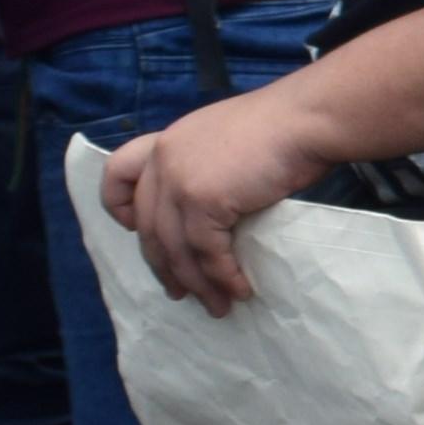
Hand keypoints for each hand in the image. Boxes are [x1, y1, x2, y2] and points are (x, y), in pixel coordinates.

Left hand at [102, 81, 334, 313]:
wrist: (305, 119)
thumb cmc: (282, 126)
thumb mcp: (227, 138)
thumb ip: (207, 165)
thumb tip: (217, 205)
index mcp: (168, 142)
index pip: (118, 174)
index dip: (121, 208)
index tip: (137, 230)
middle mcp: (164, 161)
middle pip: (150, 227)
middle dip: (165, 267)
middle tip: (182, 292)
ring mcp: (179, 181)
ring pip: (176, 248)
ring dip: (198, 283)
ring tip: (218, 306)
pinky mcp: (203, 201)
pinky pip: (207, 252)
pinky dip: (223, 277)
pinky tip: (240, 289)